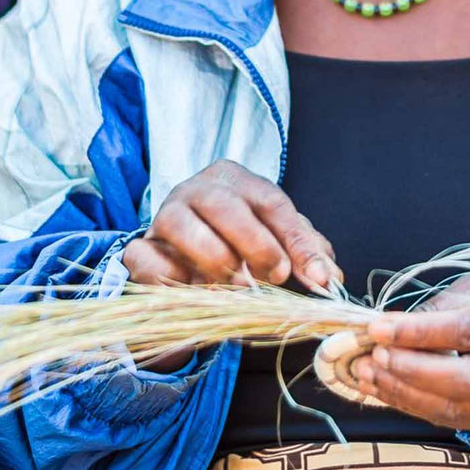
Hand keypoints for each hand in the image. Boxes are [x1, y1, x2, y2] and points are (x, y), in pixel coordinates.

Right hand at [123, 160, 340, 290]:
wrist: (183, 263)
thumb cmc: (236, 244)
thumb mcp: (274, 241)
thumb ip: (303, 251)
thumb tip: (329, 276)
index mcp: (233, 179)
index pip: (269, 200)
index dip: (296, 239)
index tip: (317, 275)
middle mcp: (195, 189)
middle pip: (223, 204)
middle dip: (255, 243)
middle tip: (276, 275)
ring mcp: (163, 215)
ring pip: (180, 224)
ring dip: (214, 258)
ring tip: (237, 285)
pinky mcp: (140, 247)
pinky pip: (148, 257)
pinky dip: (172, 277)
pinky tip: (195, 290)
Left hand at [355, 274, 469, 432]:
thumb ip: (446, 305)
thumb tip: (398, 324)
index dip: (420, 332)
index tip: (379, 327)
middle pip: (466, 380)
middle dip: (411, 369)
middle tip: (374, 354)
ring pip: (457, 409)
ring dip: (404, 393)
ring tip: (368, 372)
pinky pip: (454, 421)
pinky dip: (414, 406)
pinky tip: (384, 389)